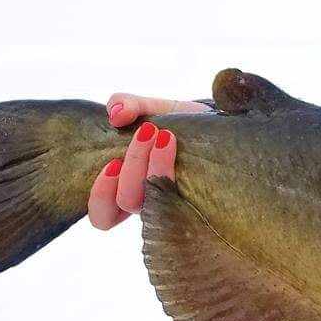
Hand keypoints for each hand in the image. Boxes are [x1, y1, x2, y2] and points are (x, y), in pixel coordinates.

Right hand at [87, 93, 209, 229]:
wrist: (219, 123)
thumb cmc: (178, 122)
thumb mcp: (150, 109)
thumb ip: (127, 104)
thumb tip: (116, 114)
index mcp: (131, 188)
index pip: (104, 216)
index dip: (100, 196)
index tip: (112, 164)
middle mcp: (153, 201)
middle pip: (129, 202)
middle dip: (133, 165)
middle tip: (147, 131)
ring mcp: (179, 201)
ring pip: (157, 203)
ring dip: (156, 168)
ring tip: (165, 136)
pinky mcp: (204, 197)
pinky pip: (188, 200)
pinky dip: (176, 170)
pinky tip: (178, 146)